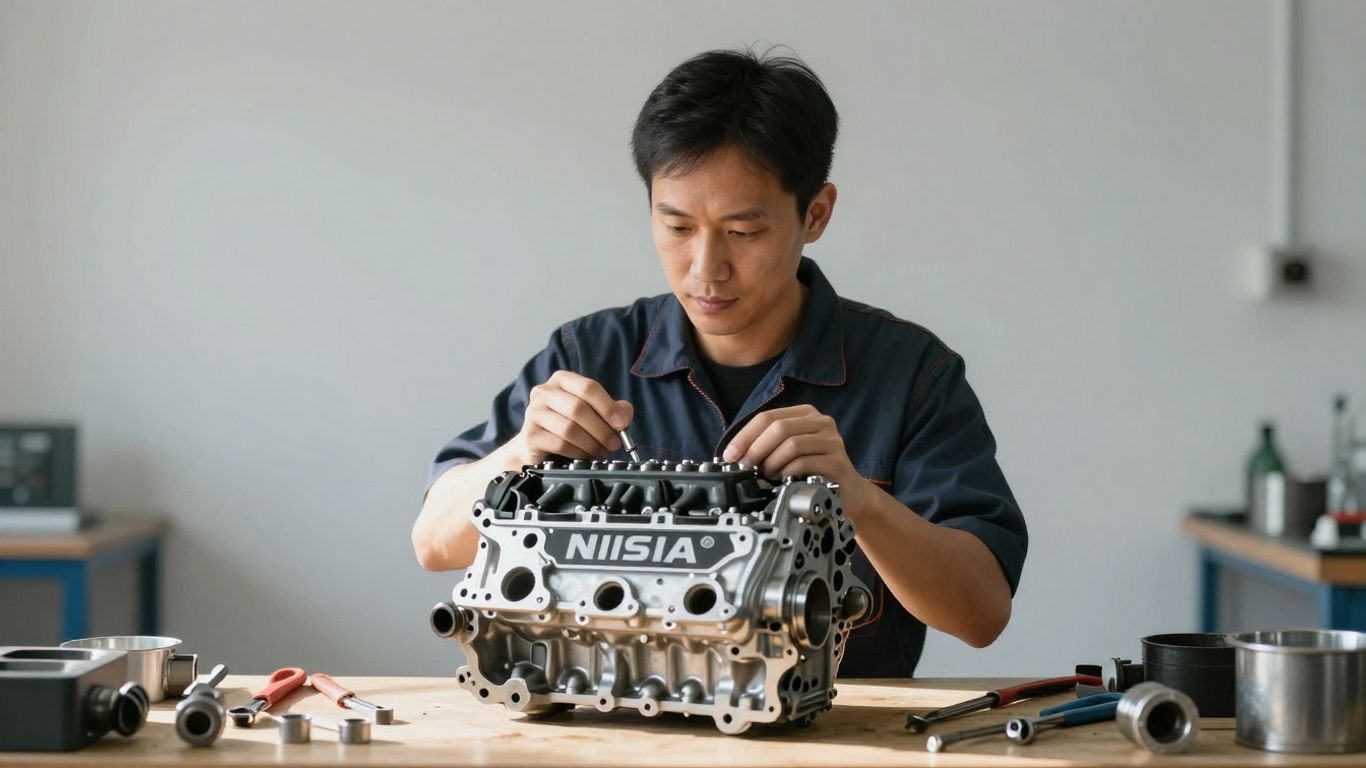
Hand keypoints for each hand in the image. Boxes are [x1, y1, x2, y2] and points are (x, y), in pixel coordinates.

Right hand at [511, 371, 632, 464]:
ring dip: (591, 443)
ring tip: (601, 451)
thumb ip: (613, 409)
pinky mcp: (530, 435)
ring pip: (569, 428)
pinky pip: (560, 444)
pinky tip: (584, 456)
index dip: (608, 406)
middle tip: (614, 443)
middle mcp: (544, 392)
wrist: (537, 445)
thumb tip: (625, 413)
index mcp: (562, 380)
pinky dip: (578, 452)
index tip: (622, 424)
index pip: (588, 388)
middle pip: (578, 408)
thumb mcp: (594, 413)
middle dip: (601, 429)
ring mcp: (534, 412)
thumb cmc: (569, 425)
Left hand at [722, 404, 874, 511]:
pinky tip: (783, 480)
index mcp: (806, 414)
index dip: (745, 435)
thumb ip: (768, 445)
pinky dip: (787, 472)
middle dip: (756, 448)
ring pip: (791, 444)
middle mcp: (822, 422)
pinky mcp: (837, 461)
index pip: (768, 416)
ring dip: (772, 462)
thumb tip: (735, 454)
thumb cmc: (814, 470)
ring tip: (768, 475)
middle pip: (779, 427)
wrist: (849, 492)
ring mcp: (832, 440)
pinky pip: (804, 463)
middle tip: (745, 466)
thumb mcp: (789, 451)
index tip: (730, 454)